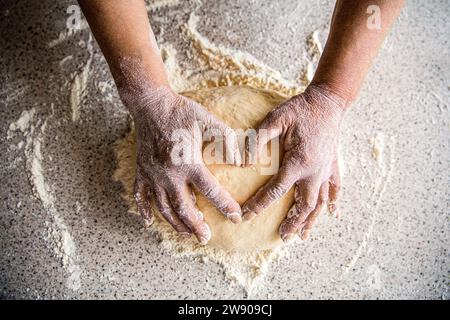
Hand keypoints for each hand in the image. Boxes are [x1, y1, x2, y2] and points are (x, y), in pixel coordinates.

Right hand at [118, 59, 241, 244]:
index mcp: (188, 162)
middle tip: (205, 238)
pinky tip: (149, 221)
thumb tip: (244, 161)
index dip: (225, 206)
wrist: (151, 103)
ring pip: (163, 207)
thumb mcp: (208, 121)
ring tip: (186, 234)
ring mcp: (153, 174)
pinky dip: (144, 210)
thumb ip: (228, 141)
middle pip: (183, 208)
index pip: (210, 191)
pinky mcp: (142, 171)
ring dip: (175, 224)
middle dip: (195, 226)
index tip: (236, 218)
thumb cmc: (181, 112)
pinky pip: (140, 196)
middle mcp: (169, 173)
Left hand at [242, 84, 346, 240]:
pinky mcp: (332, 165)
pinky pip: (335, 188)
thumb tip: (243, 161)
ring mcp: (326, 169)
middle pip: (303, 205)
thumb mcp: (276, 119)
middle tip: (281, 236)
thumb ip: (258, 139)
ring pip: (320, 202)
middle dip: (292, 223)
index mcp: (299, 162)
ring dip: (311, 220)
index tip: (246, 215)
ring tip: (303, 236)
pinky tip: (333, 214)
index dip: (259, 204)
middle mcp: (315, 171)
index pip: (275, 190)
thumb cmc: (301, 109)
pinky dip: (333, 202)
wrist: (328, 101)